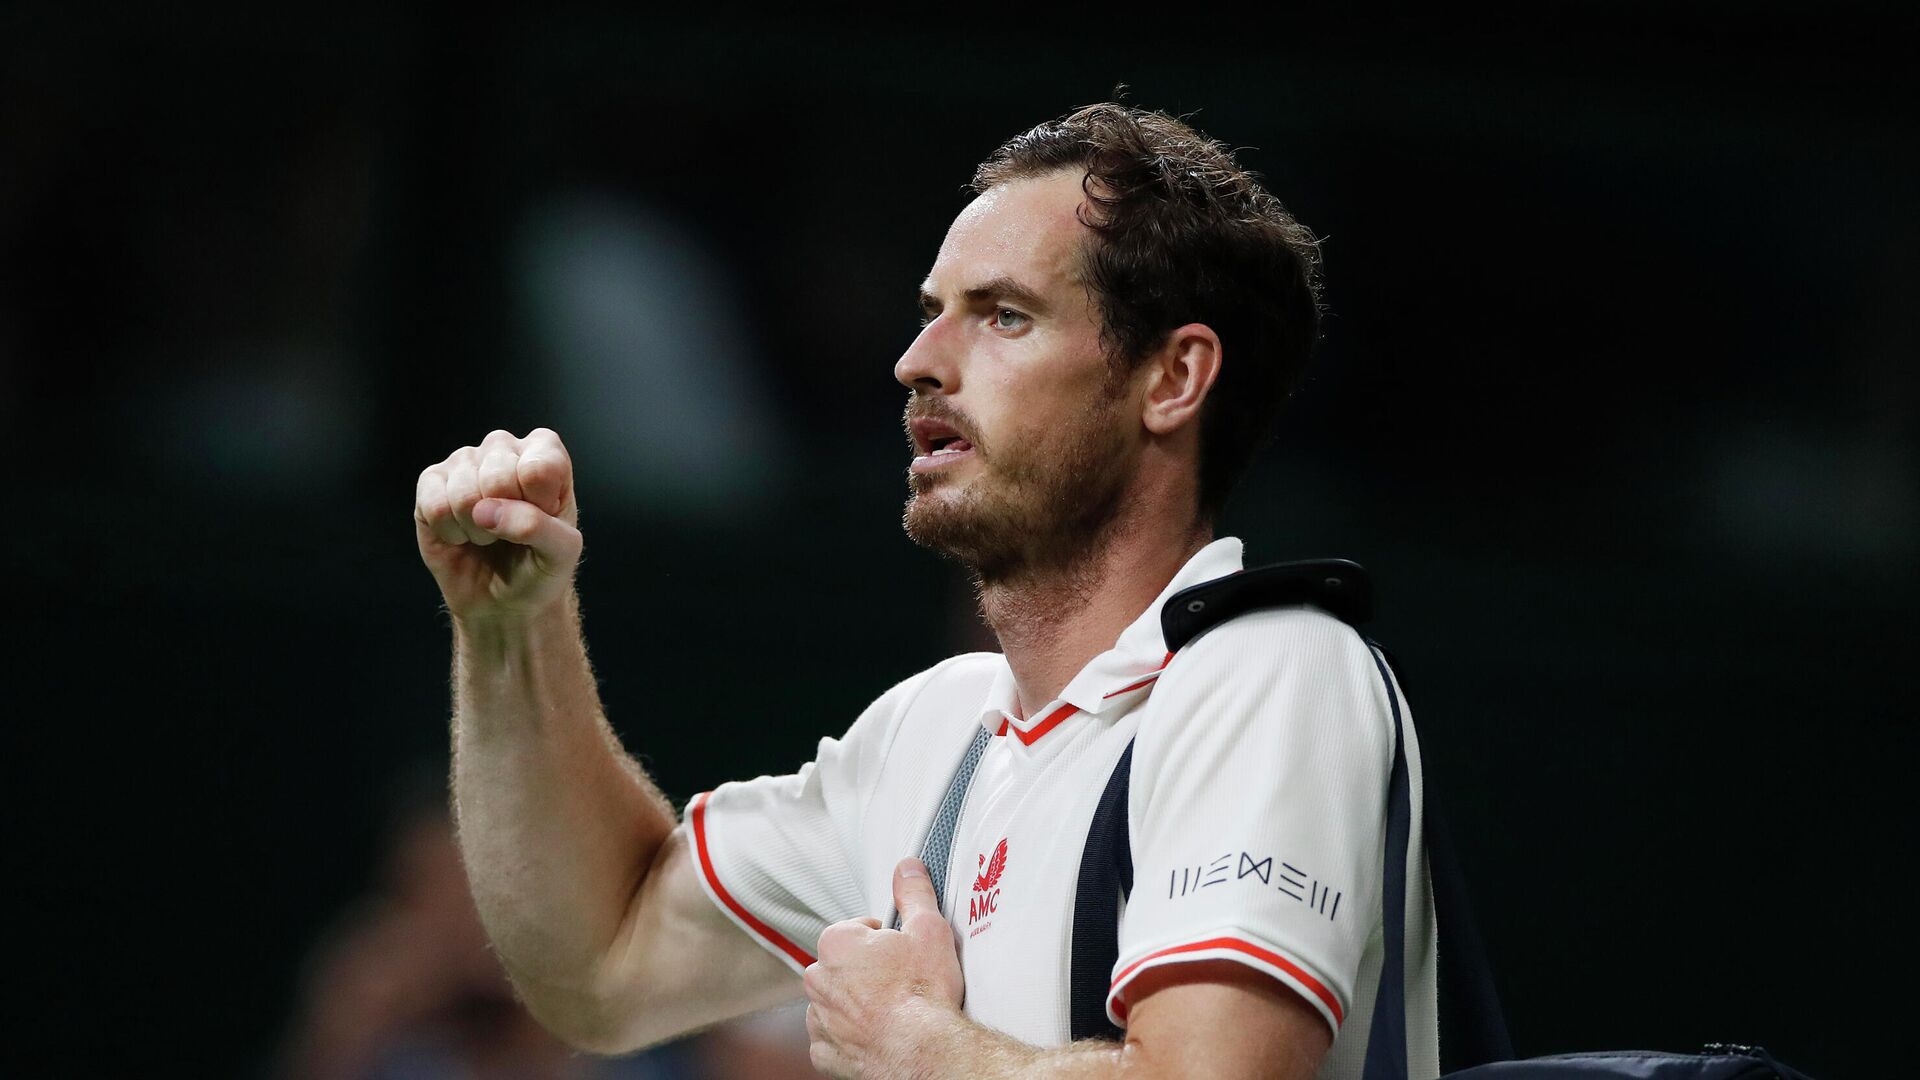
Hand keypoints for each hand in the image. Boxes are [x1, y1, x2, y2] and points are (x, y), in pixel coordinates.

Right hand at [414, 427, 582, 622]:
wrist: (505, 598)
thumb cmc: (540, 566)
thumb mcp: (562, 553)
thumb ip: (537, 528)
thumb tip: (486, 511)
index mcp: (545, 453)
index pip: (539, 469)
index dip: (539, 506)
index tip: (544, 521)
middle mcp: (503, 448)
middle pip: (498, 478)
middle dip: (504, 522)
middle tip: (510, 532)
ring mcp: (464, 461)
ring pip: (463, 494)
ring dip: (477, 531)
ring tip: (488, 535)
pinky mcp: (431, 482)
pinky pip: (434, 507)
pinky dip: (450, 533)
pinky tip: (461, 534)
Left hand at [804, 858, 964, 1078]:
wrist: (922, 1051)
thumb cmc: (923, 994)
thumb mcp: (929, 929)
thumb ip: (914, 893)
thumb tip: (907, 868)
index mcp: (836, 943)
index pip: (857, 930)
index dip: (884, 940)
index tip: (902, 953)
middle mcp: (818, 979)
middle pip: (843, 965)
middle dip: (867, 971)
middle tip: (900, 981)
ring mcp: (819, 1018)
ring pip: (835, 1002)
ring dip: (856, 1003)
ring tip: (891, 1011)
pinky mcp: (826, 1053)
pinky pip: (833, 1038)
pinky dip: (850, 1037)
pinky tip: (876, 1034)